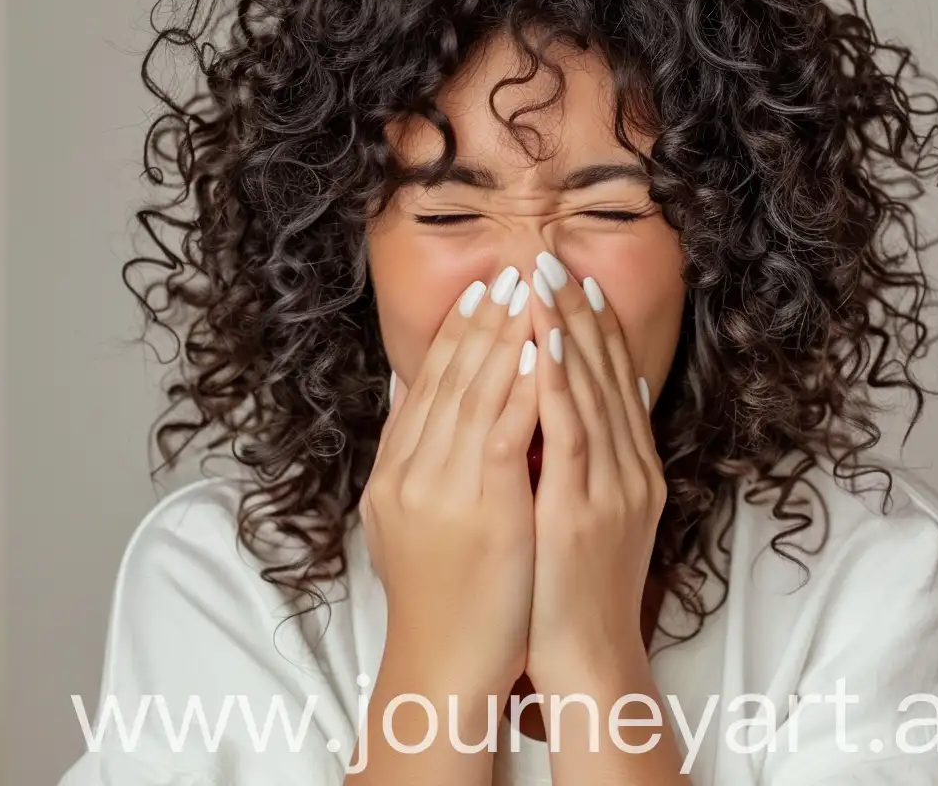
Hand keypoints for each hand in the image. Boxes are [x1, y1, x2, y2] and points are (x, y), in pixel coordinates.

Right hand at [362, 265, 540, 696]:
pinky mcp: (486, 507)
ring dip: (508, 338)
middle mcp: (414, 468)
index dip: (455, 335)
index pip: (427, 384)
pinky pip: (506, 430)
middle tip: (509, 273)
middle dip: (484, 321)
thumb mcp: (403, 517)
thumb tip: (409, 394)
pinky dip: (524, 388)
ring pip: (478, 392)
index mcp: (395, 469)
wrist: (443, 665)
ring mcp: (445, 486)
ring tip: (531, 294)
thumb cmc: (438, 599)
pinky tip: (542, 353)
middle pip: (452, 377)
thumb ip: (407, 454)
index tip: (480, 293)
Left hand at [521, 253, 664, 694]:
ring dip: (568, 331)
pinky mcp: (581, 510)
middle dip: (577, 312)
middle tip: (551, 256)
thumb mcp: (589, 506)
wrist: (588, 658)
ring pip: (590, 393)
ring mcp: (611, 489)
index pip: (614, 379)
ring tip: (544, 280)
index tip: (574, 276)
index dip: (596, 325)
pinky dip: (560, 385)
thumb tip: (588, 400)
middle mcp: (631, 471)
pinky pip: (571, 435)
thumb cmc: (573, 585)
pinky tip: (546, 344)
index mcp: (632, 469)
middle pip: (605, 375)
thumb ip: (588, 455)